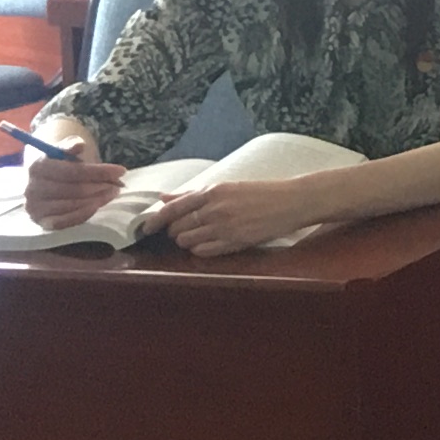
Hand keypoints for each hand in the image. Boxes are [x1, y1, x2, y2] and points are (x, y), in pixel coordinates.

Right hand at [23, 124, 115, 227]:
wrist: (45, 180)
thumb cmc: (60, 164)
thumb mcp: (65, 150)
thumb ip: (71, 145)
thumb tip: (79, 144)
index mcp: (38, 167)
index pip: (74, 171)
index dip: (99, 172)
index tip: (121, 170)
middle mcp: (32, 189)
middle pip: (76, 190)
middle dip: (101, 186)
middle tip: (119, 184)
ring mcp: (35, 208)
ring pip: (73, 205)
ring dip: (97, 199)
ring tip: (112, 192)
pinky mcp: (41, 222)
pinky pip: (65, 222)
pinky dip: (84, 214)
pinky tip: (96, 205)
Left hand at [161, 175, 308, 258]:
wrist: (293, 201)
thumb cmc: (261, 192)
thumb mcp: (227, 187)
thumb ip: (194, 194)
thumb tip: (165, 197)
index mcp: (213, 192)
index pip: (172, 209)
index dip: (155, 221)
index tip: (147, 228)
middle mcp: (215, 209)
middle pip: (176, 227)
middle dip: (174, 232)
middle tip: (183, 231)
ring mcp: (225, 227)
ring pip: (187, 241)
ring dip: (187, 242)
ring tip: (199, 237)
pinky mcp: (235, 242)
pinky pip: (203, 252)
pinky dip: (200, 250)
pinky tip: (208, 244)